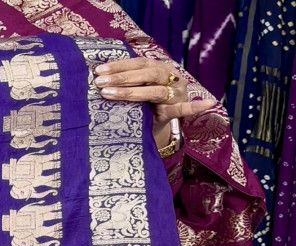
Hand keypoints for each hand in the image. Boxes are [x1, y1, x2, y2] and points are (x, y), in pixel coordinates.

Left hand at [93, 57, 215, 145]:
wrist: (160, 122)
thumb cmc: (142, 104)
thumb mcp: (135, 90)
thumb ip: (124, 83)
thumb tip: (97, 77)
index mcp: (158, 67)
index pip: (138, 63)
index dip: (119, 65)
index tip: (99, 70)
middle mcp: (168, 77)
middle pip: (146, 74)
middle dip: (121, 78)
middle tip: (100, 82)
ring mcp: (175, 93)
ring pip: (154, 92)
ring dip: (131, 93)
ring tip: (108, 94)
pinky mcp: (177, 109)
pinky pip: (186, 109)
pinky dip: (196, 107)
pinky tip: (207, 104)